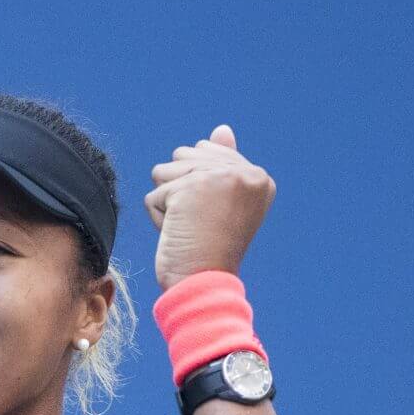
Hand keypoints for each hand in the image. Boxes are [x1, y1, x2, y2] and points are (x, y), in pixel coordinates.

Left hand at [145, 123, 276, 289]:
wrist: (206, 284)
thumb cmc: (212, 249)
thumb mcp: (221, 202)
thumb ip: (224, 163)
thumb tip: (221, 130)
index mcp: (260, 178)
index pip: (208, 154)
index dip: (198, 189)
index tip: (214, 218)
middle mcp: (245, 174)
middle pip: (184, 158)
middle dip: (181, 192)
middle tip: (201, 224)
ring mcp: (218, 179)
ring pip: (165, 172)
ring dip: (168, 203)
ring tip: (190, 228)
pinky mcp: (188, 190)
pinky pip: (153, 196)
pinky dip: (157, 219)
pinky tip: (179, 235)